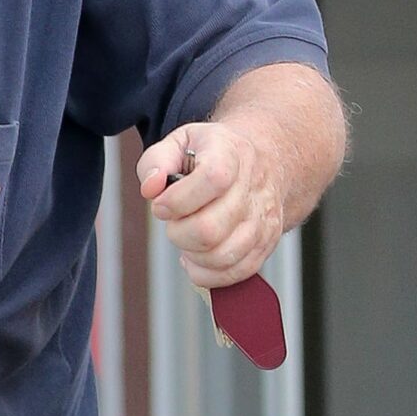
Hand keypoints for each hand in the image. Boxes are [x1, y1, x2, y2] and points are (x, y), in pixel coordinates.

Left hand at [136, 117, 283, 291]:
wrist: (267, 160)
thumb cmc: (215, 154)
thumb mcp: (181, 141)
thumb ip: (156, 161)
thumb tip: (150, 188)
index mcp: (232, 155)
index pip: (212, 179)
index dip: (178, 200)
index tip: (161, 205)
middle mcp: (253, 189)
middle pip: (210, 229)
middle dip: (178, 232)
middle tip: (175, 221)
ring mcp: (263, 220)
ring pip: (221, 257)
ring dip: (191, 254)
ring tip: (187, 235)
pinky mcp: (266, 244)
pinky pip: (233, 274)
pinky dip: (205, 273)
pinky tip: (197, 255)